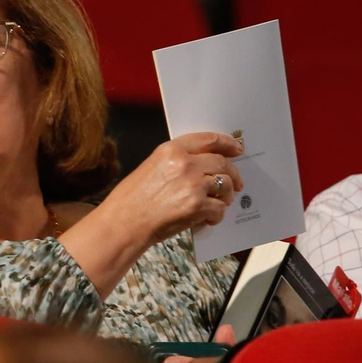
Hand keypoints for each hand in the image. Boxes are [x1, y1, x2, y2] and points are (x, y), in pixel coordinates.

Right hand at [102, 131, 244, 248]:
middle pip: (222, 163)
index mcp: (172, 150)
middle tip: (237, 184)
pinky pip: (219, 208)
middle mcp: (185, 163)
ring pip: (225, 185)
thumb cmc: (132, 199)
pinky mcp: (197, 206)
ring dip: (226, 196)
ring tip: (220, 203)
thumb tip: (202, 166)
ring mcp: (193, 185)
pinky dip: (216, 215)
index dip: (227, 144)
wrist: (124, 222)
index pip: (208, 140)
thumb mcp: (151, 167)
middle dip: (233, 174)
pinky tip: (208, 219)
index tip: (237, 149)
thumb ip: (177, 162)